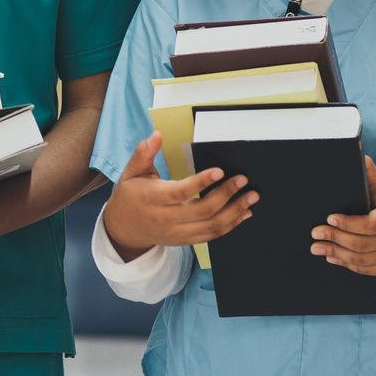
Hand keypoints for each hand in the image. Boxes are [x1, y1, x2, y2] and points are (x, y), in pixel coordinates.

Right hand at [99, 132, 254, 258]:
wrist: (124, 228)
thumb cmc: (130, 195)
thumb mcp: (131, 172)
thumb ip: (143, 153)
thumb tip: (157, 135)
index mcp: (153, 198)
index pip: (180, 192)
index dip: (201, 182)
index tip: (219, 171)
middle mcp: (166, 218)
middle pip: (202, 210)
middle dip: (226, 195)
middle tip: (243, 180)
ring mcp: (177, 232)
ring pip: (211, 226)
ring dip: (234, 212)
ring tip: (251, 198)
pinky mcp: (185, 240)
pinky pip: (211, 236)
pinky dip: (230, 226)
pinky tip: (244, 214)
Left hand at [310, 156, 375, 276]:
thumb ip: (371, 175)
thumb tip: (360, 156)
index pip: (370, 224)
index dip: (348, 224)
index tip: (329, 218)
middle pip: (362, 244)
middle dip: (335, 239)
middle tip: (315, 233)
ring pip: (362, 259)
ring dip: (337, 253)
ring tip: (317, 247)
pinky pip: (367, 270)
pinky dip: (347, 264)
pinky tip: (332, 257)